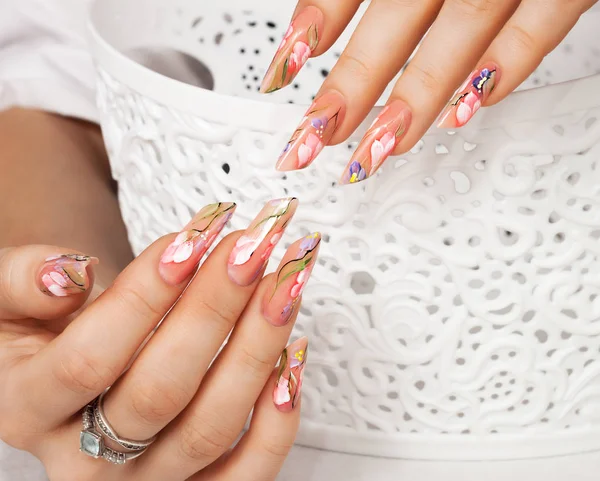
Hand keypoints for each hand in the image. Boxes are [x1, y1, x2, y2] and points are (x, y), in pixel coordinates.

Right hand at [0, 198, 318, 480]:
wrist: (70, 374)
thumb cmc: (46, 332)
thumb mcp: (8, 299)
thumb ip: (23, 281)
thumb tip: (70, 274)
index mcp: (28, 409)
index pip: (89, 360)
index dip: (146, 295)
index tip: (195, 238)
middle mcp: (86, 460)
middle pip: (160, 392)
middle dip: (215, 309)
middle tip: (253, 248)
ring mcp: (147, 480)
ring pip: (212, 427)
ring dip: (258, 347)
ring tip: (285, 282)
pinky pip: (248, 472)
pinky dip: (279, 419)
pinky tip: (292, 354)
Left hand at [261, 0, 597, 182]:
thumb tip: (316, 22)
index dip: (317, 20)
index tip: (283, 69)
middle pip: (398, 14)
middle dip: (353, 83)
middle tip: (318, 134)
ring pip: (462, 27)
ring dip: (418, 93)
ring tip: (381, 143)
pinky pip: (544, 19)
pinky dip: (507, 65)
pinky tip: (469, 107)